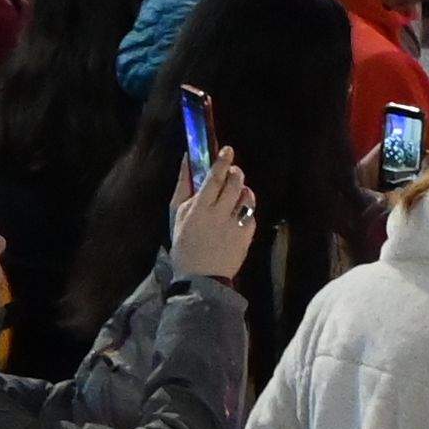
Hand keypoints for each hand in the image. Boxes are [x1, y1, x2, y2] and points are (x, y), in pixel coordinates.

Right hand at [165, 149, 258, 282]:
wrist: (201, 278)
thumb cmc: (184, 245)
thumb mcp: (177, 216)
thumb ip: (183, 187)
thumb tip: (187, 160)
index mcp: (200, 210)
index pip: (214, 179)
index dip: (222, 162)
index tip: (227, 150)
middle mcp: (220, 215)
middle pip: (235, 183)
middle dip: (236, 173)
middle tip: (231, 172)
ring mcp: (236, 225)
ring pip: (247, 196)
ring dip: (243, 189)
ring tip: (235, 193)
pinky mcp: (248, 234)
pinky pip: (251, 213)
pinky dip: (245, 209)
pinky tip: (236, 215)